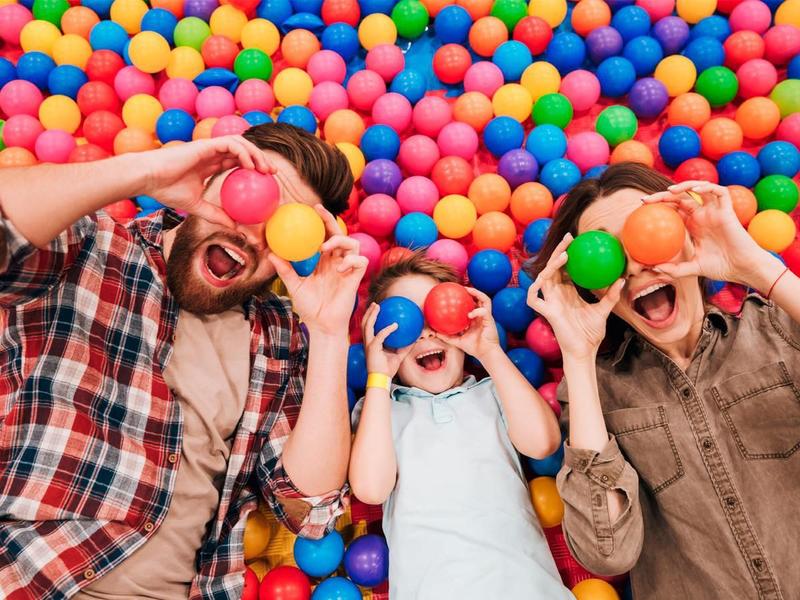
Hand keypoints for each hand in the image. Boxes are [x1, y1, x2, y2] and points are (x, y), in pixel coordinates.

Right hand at [139, 136, 274, 227]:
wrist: (148, 178)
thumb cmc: (166, 190)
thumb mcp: (197, 206)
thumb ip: (216, 215)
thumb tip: (236, 228)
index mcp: (209, 164)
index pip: (236, 161)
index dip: (252, 167)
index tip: (265, 180)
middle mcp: (211, 154)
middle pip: (242, 150)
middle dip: (260, 158)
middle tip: (272, 174)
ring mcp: (209, 147)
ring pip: (240, 143)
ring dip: (255, 154)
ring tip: (265, 169)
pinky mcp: (205, 144)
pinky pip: (230, 144)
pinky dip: (243, 152)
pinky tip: (250, 166)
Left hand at [268, 205, 366, 336]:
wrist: (321, 326)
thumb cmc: (310, 308)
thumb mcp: (295, 286)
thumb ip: (286, 269)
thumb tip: (271, 254)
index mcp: (324, 262)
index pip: (325, 237)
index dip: (321, 222)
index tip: (311, 209)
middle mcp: (337, 263)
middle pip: (340, 235)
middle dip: (331, 221)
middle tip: (320, 211)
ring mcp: (347, 270)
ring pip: (353, 245)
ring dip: (340, 242)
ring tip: (325, 249)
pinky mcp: (356, 279)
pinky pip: (361, 262)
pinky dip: (351, 261)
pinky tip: (339, 269)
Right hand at [361, 302, 413, 376]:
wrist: (381, 379)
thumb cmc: (388, 369)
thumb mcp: (398, 356)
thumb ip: (405, 347)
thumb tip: (415, 339)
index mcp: (371, 343)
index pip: (369, 328)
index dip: (371, 318)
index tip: (377, 310)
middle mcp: (368, 342)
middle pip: (364, 323)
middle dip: (369, 312)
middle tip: (375, 304)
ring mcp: (369, 344)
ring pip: (367, 325)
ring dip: (372, 315)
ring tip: (378, 306)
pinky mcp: (373, 348)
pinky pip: (380, 335)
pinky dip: (387, 329)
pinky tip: (395, 325)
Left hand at [437, 287, 499, 361]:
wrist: (486, 354)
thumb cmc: (474, 347)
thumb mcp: (457, 341)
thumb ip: (447, 336)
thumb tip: (434, 333)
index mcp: (476, 318)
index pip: (473, 304)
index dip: (467, 297)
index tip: (457, 293)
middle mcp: (481, 315)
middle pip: (480, 299)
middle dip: (473, 291)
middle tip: (463, 287)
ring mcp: (487, 317)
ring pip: (485, 300)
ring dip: (478, 294)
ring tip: (468, 290)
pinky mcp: (490, 320)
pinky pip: (484, 311)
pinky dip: (477, 311)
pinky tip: (470, 314)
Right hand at [527, 233, 624, 360]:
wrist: (584, 350)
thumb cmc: (591, 333)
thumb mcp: (604, 309)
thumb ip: (611, 295)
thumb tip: (622, 279)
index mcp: (567, 292)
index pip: (564, 268)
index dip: (566, 253)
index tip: (576, 240)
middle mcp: (556, 294)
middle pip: (552, 268)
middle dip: (558, 251)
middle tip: (569, 238)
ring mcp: (549, 302)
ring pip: (542, 278)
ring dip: (551, 265)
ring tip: (565, 255)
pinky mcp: (546, 312)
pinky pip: (533, 297)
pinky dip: (534, 287)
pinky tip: (545, 278)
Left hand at [643, 181, 778, 286]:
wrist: (743, 268)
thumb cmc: (721, 267)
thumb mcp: (693, 268)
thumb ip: (675, 269)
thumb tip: (654, 269)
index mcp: (693, 224)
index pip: (673, 209)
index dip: (659, 205)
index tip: (641, 209)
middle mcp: (703, 215)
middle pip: (681, 197)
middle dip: (663, 195)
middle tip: (645, 200)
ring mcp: (715, 211)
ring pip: (699, 189)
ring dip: (684, 186)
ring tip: (668, 192)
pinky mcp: (728, 210)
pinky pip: (719, 192)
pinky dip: (707, 187)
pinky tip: (694, 190)